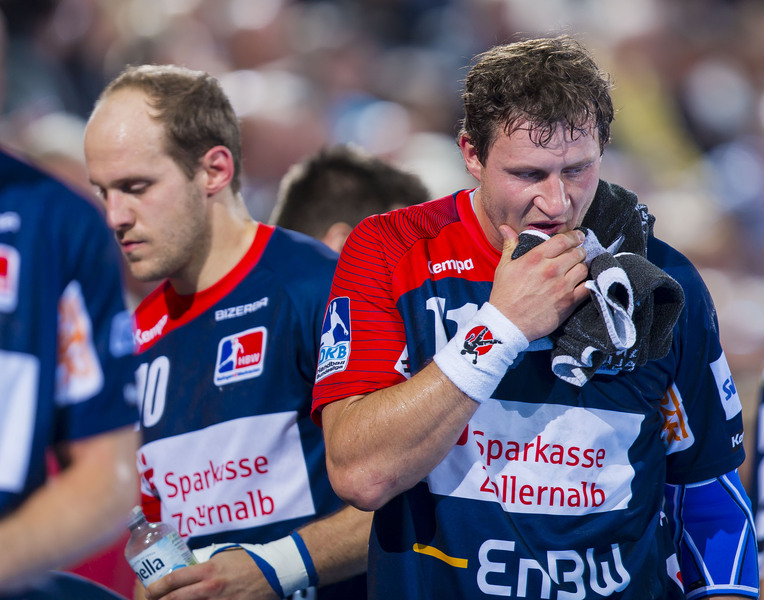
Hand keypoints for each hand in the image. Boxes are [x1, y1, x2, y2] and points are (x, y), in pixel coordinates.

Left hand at [145, 548, 278, 599]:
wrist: (274, 571)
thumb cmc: (248, 560)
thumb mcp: (223, 556)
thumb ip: (205, 564)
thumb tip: (188, 569)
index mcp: (208, 569)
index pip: (174, 580)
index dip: (157, 587)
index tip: (150, 590)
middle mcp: (210, 588)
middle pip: (175, 599)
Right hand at [489, 226, 587, 340]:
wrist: (507, 323)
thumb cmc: (504, 295)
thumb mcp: (504, 267)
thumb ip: (510, 245)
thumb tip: (506, 228)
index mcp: (536, 258)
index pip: (563, 239)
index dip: (574, 236)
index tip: (577, 236)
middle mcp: (551, 269)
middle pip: (577, 252)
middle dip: (578, 251)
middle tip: (576, 254)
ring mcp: (562, 286)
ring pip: (583, 268)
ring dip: (581, 267)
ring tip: (576, 269)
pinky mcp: (568, 302)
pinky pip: (586, 288)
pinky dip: (586, 284)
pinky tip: (581, 284)